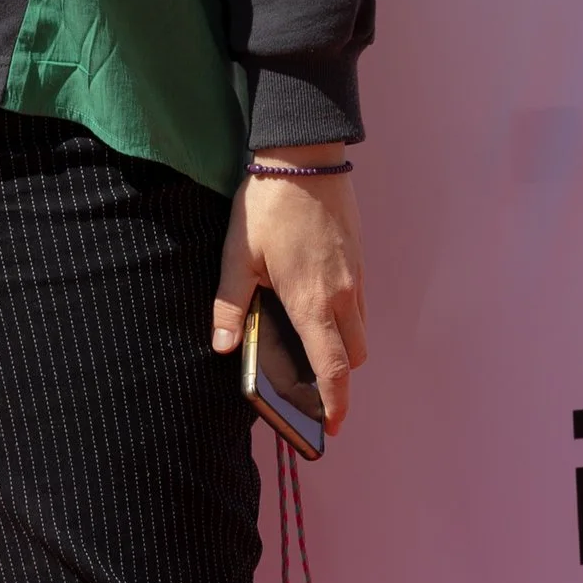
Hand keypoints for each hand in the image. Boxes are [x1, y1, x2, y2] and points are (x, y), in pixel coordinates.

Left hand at [212, 154, 366, 436]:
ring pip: (359, 329)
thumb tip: (223, 347)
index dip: (335, 403)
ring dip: (341, 344)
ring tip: (307, 341)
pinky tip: (314, 301)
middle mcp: (343, 295)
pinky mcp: (358, 258)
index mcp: (312, 302)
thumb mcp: (237, 255)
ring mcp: (356, 276)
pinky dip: (344, 316)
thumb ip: (230, 304)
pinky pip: (359, 303)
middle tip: (310, 382)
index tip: (331, 425)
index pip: (333, 368)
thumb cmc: (267, 206)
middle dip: (336, 375)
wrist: (305, 156)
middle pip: (353, 356)